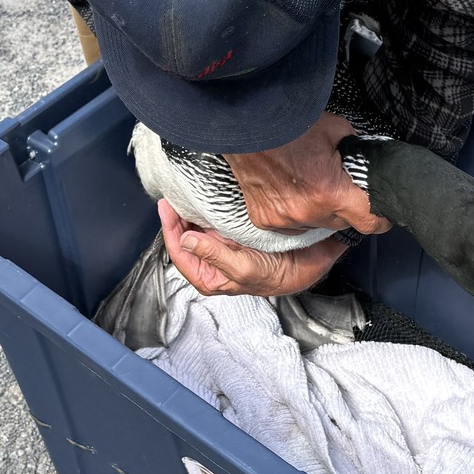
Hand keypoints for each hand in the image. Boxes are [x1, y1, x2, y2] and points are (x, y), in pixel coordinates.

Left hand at [159, 200, 347, 297]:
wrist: (307, 263)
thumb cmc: (276, 274)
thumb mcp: (243, 268)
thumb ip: (214, 254)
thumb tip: (187, 240)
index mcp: (209, 277)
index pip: (180, 253)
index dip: (171, 230)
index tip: (166, 209)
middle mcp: (212, 262)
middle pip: (185, 239)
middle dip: (176, 220)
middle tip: (171, 198)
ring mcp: (222, 247)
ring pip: (197, 229)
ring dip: (189, 214)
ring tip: (181, 196)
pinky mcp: (233, 235)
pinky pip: (212, 221)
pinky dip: (205, 210)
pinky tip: (201, 199)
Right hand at [225, 113, 390, 236]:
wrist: (247, 126)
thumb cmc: (288, 125)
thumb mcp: (336, 130)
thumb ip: (355, 151)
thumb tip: (363, 160)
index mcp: (330, 192)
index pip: (369, 221)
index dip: (381, 218)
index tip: (382, 212)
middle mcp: (308, 211)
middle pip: (342, 223)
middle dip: (345, 207)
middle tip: (337, 184)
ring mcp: (284, 219)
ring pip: (316, 223)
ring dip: (318, 210)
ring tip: (308, 182)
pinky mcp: (265, 219)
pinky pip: (290, 224)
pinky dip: (294, 211)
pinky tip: (289, 189)